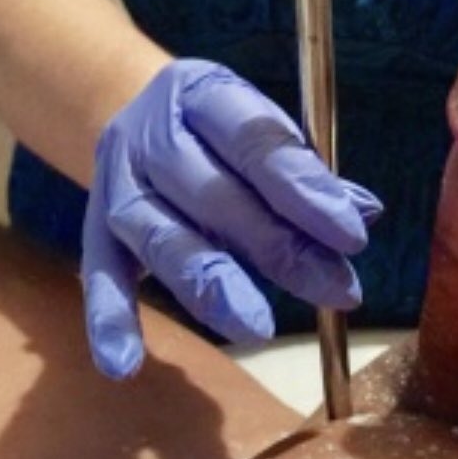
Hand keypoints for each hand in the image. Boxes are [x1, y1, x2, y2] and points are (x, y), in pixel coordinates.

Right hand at [82, 59, 381, 378]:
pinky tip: (126, 365)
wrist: (132, 110)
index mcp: (202, 93)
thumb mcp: (261, 122)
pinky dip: (109, 319)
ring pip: (160, 236)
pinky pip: (100, 275)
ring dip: (211, 284)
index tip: (353, 236)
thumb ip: (307, 168)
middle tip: (336, 291)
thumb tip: (364, 211)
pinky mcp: (94, 228)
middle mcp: (151, 133)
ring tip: (259, 326)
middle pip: (213, 194)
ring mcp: (116, 182)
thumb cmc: (220, 126)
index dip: (304, 189)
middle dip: (278, 247)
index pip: (256, 141)